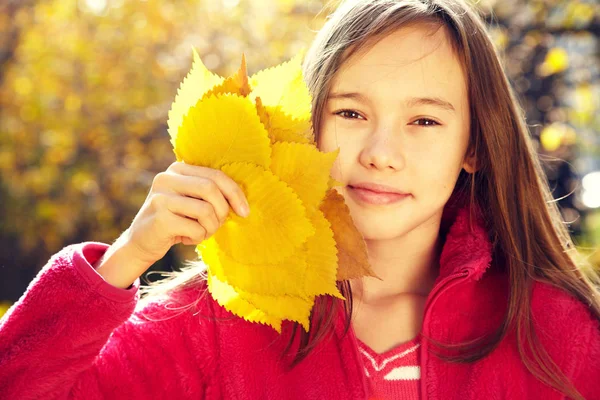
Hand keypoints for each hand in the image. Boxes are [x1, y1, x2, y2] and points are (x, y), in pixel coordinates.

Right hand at [95, 161, 248, 288]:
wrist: (141, 243)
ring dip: (210, 228)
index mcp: (177, 168)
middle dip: (222, 211)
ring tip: (200, 232)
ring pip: (206, 210)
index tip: (245, 212)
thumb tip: (241, 200)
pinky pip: (196, 228)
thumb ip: (210, 193)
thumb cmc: (176, 221)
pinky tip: (186, 238)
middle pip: (211, 189)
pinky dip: (198, 238)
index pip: (215, 175)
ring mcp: (160, 197)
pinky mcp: (159, 217)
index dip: (235, 193)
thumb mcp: (192, 201)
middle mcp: (166, 178)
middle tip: (218, 225)